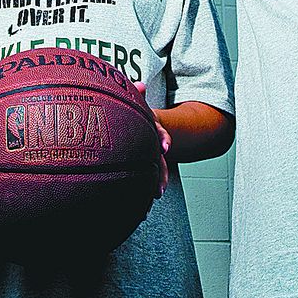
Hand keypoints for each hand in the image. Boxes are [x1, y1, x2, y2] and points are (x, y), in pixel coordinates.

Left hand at [134, 82, 169, 196]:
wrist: (137, 122)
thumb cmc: (132, 112)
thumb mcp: (135, 102)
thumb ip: (135, 95)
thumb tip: (140, 84)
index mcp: (150, 128)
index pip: (160, 133)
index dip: (164, 140)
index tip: (165, 148)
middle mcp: (151, 144)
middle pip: (160, 161)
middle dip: (161, 176)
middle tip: (159, 191)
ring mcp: (147, 156)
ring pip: (153, 174)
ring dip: (151, 190)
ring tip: (148, 207)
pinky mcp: (141, 166)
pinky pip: (142, 181)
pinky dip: (141, 196)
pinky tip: (140, 212)